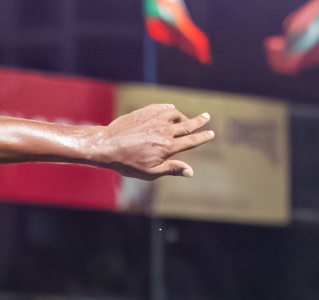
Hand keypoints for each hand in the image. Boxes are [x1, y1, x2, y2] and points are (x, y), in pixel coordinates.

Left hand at [96, 104, 213, 179]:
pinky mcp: (147, 111)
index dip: (203, 137)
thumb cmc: (127, 163)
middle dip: (199, 121)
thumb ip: (171, 169)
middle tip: (207, 116)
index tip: (211, 134)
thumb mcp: (150, 172)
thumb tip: (191, 172)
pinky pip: (164, 107)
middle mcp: (166, 131)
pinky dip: (169, 109)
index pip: (191, 141)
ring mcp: (157, 119)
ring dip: (181, 117)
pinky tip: (169, 111)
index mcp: (168, 147)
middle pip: (188, 125)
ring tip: (182, 120)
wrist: (107, 145)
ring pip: (176, 114)